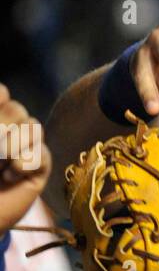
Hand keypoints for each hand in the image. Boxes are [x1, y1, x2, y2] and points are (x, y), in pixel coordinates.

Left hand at [0, 84, 50, 232]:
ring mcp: (24, 149)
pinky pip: (42, 153)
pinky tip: (11, 177)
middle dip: (2, 130)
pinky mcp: (39, 168)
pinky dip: (26, 164)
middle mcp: (9, 130)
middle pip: (18, 108)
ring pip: (33, 127)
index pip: (3, 93)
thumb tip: (4, 92)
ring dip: (12, 148)